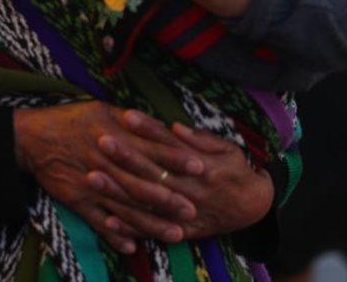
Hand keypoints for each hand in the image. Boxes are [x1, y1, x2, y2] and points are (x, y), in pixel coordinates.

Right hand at [13, 102, 203, 252]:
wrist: (33, 137)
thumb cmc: (72, 119)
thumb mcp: (103, 109)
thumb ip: (134, 121)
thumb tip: (164, 126)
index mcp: (116, 137)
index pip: (152, 150)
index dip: (176, 159)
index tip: (200, 166)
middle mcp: (107, 163)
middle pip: (143, 184)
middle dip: (170, 199)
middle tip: (194, 210)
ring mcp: (92, 185)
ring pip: (126, 208)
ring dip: (151, 224)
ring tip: (175, 235)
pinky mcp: (77, 201)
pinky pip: (98, 222)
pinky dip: (115, 235)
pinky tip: (133, 247)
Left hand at [87, 110, 273, 240]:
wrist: (254, 208)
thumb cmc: (237, 171)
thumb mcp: (227, 148)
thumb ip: (200, 138)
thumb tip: (174, 125)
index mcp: (202, 166)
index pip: (169, 145)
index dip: (148, 130)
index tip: (126, 115)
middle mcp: (190, 189)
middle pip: (153, 173)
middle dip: (125, 157)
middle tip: (101, 141)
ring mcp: (184, 213)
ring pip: (147, 203)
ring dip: (118, 191)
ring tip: (93, 177)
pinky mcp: (181, 231)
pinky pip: (152, 231)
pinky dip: (130, 228)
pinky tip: (107, 219)